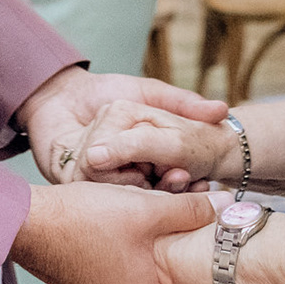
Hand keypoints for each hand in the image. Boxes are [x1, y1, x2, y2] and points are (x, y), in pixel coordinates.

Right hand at [13, 182, 220, 283]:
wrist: (34, 224)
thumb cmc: (85, 223)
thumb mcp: (149, 210)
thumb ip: (192, 210)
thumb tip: (225, 208)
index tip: (239, 262)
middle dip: (203, 268)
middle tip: (219, 240)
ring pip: (164, 283)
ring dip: (179, 258)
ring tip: (193, 226)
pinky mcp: (105, 283)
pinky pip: (143, 275)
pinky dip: (157, 256)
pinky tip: (160, 228)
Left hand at [18, 66, 227, 185]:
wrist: (61, 91)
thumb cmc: (105, 90)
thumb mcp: (150, 93)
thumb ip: (183, 102)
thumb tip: (224, 110)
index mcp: (142, 164)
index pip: (168, 182)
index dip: (180, 182)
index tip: (188, 173)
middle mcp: (122, 178)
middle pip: (147, 193)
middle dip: (160, 186)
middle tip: (171, 172)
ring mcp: (97, 184)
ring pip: (122, 191)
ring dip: (126, 173)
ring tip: (117, 150)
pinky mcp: (72, 182)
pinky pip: (91, 184)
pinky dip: (97, 166)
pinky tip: (95, 149)